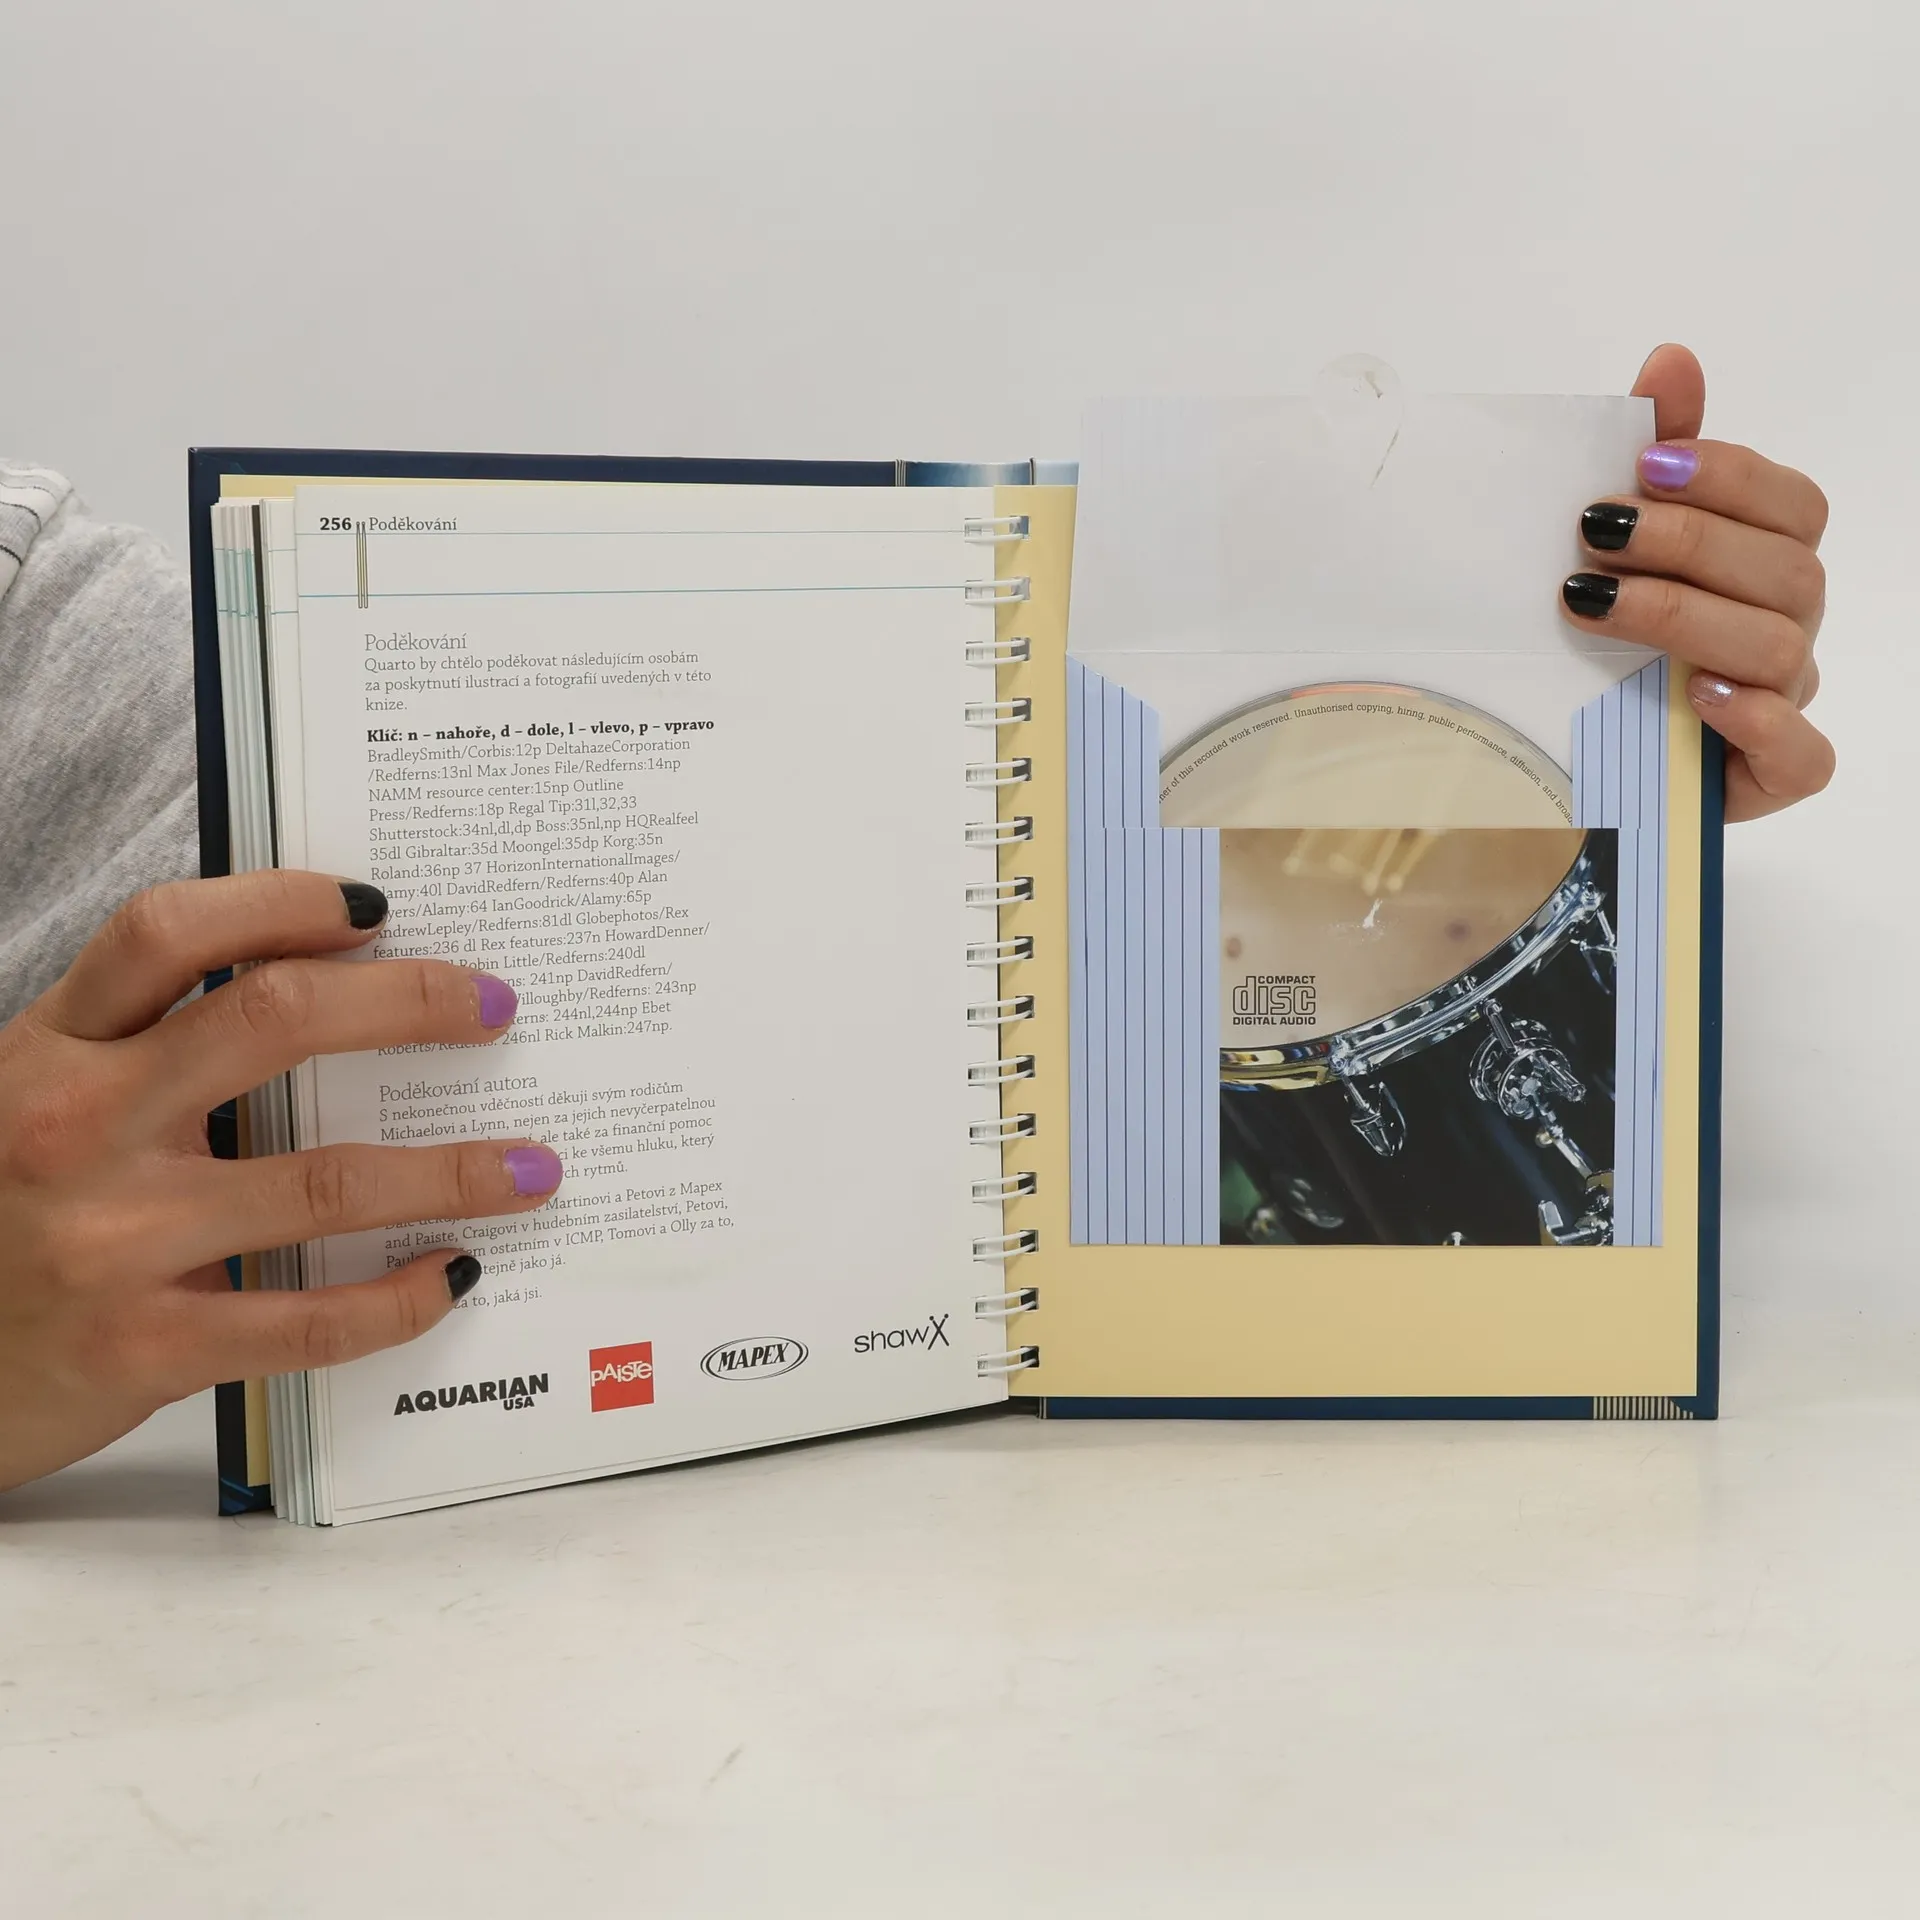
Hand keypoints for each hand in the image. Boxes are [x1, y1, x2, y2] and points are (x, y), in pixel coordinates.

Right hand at [0, 873, 564, 1490]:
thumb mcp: (35, 1103)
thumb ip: (143, 1050)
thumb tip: (321, 995)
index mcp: (50, 1050)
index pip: (169, 933)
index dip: (284, 902)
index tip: (376, 909)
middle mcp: (77, 1127)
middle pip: (273, 1021)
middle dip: (409, 1002)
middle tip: (494, 1006)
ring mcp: (113, 1241)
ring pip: (325, 1180)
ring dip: (454, 1169)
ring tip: (532, 1166)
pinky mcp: (145, 1349)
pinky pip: (310, 1319)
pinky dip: (401, 1297)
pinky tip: (455, 1272)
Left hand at [1560, 343, 1832, 821]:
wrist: (1572, 752)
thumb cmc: (1607, 636)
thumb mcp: (1615, 542)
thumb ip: (1656, 451)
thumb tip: (1671, 358)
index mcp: (1766, 563)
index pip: (1790, 504)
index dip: (1729, 477)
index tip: (1646, 465)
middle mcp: (1784, 627)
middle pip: (1787, 573)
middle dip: (1689, 544)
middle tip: (1593, 535)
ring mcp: (1781, 702)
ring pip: (1779, 651)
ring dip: (1685, 618)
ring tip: (1593, 605)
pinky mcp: (1764, 776)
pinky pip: (1802, 754)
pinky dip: (1761, 723)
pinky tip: (1702, 697)